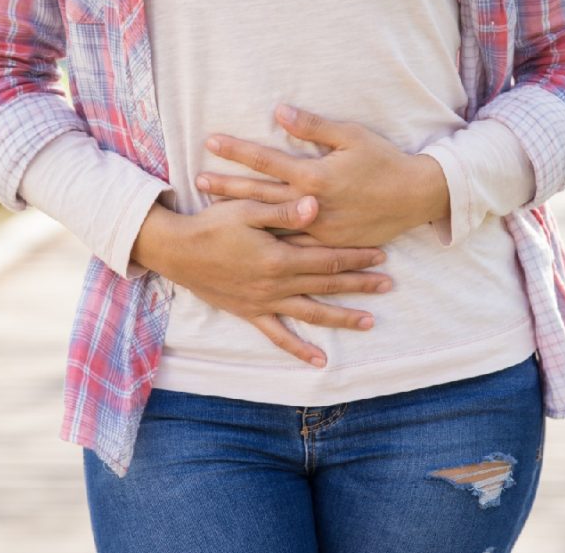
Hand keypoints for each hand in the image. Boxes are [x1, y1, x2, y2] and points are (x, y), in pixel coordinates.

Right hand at [132, 196, 392, 367]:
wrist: (176, 251)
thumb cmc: (211, 225)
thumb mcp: (246, 209)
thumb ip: (282, 210)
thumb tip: (316, 205)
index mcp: (278, 257)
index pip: (327, 258)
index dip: (356, 256)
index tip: (381, 254)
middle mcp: (275, 284)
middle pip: (326, 286)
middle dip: (360, 284)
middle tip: (388, 285)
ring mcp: (263, 302)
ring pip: (311, 313)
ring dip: (341, 318)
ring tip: (369, 322)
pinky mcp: (250, 313)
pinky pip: (278, 336)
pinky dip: (299, 349)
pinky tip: (319, 360)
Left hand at [196, 104, 449, 246]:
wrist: (415, 198)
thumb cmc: (384, 162)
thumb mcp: (351, 136)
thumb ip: (313, 126)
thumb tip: (280, 111)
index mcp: (314, 176)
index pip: (266, 161)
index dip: (237, 150)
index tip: (211, 142)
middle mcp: (311, 206)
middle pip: (259, 194)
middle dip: (227, 186)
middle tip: (198, 181)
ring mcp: (318, 229)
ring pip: (270, 223)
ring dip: (241, 216)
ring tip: (212, 211)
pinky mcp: (327, 245)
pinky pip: (292, 246)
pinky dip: (268, 241)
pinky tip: (248, 241)